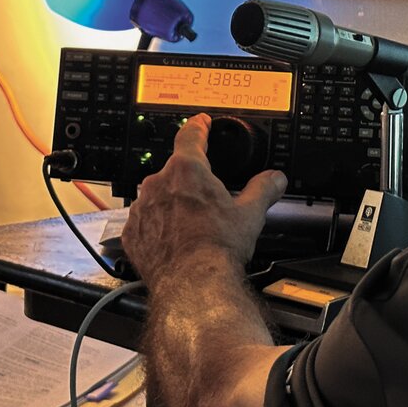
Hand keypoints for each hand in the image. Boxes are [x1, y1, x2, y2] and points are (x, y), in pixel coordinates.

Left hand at [120, 113, 287, 283]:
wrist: (192, 283)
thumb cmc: (217, 247)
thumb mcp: (250, 213)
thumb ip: (263, 188)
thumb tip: (275, 178)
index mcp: (188, 170)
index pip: (190, 136)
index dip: (198, 126)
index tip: (200, 122)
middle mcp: (158, 184)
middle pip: (175, 170)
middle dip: (189, 180)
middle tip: (206, 198)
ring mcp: (142, 209)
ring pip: (158, 196)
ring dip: (172, 204)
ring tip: (192, 225)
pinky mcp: (132, 233)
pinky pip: (145, 221)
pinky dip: (157, 227)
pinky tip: (175, 241)